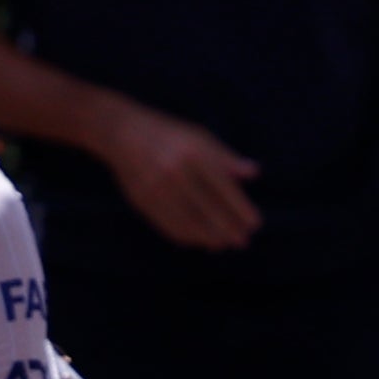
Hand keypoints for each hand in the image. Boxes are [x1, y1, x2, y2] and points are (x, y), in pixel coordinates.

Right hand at [104, 104, 264, 249]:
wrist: (123, 133)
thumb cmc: (170, 135)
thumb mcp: (199, 137)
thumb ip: (225, 157)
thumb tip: (254, 173)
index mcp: (194, 152)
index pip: (223, 187)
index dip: (240, 208)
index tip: (254, 224)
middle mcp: (175, 171)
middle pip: (207, 208)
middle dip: (227, 228)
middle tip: (242, 242)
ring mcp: (156, 187)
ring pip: (187, 220)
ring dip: (208, 236)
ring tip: (222, 245)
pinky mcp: (142, 199)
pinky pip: (167, 223)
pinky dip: (185, 235)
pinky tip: (198, 240)